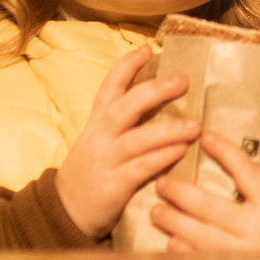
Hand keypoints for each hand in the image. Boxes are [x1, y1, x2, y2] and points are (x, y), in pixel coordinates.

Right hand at [55, 48, 195, 240]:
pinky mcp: (112, 186)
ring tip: (194, 125)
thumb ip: (123, 121)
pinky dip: (160, 159)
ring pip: (136, 139)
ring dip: (167, 130)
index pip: (110, 86)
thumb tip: (160, 96)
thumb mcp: (99, 139)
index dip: (127, 66)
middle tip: (184, 80)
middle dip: (155, 91)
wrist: (65, 211)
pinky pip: (139, 169)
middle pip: (126, 106)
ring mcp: (106, 160)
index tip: (147, 48)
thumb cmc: (92, 170)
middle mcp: (101, 136)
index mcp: (98, 121)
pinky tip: (180, 152)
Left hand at [151, 130, 259, 252]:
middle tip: (162, 183)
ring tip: (156, 211)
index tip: (207, 138)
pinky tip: (170, 242)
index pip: (248, 174)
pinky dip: (181, 251)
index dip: (227, 154)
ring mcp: (239, 255)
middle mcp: (254, 230)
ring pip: (197, 234)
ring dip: (173, 221)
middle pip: (210, 206)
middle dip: (181, 193)